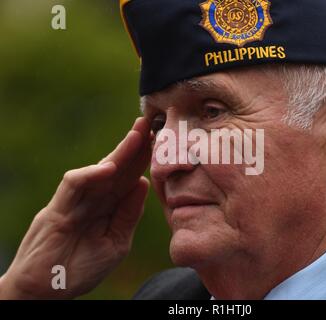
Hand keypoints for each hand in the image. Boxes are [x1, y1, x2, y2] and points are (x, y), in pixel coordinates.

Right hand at [0, 118, 151, 298]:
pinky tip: (110, 168)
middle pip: (117, 167)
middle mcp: (94, 199)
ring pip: (98, 169)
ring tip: (137, 135)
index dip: (144, 159)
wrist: (47, 292)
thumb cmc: (81, 268)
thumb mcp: (116, 242)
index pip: (129, 176)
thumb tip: (143, 183)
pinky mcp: (58, 208)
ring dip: (118, 152)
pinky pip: (73, 185)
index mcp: (108, 206)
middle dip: (134, 146)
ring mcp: (76, 201)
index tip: (162, 142)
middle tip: (149, 124)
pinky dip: (90, 175)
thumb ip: (128, 214)